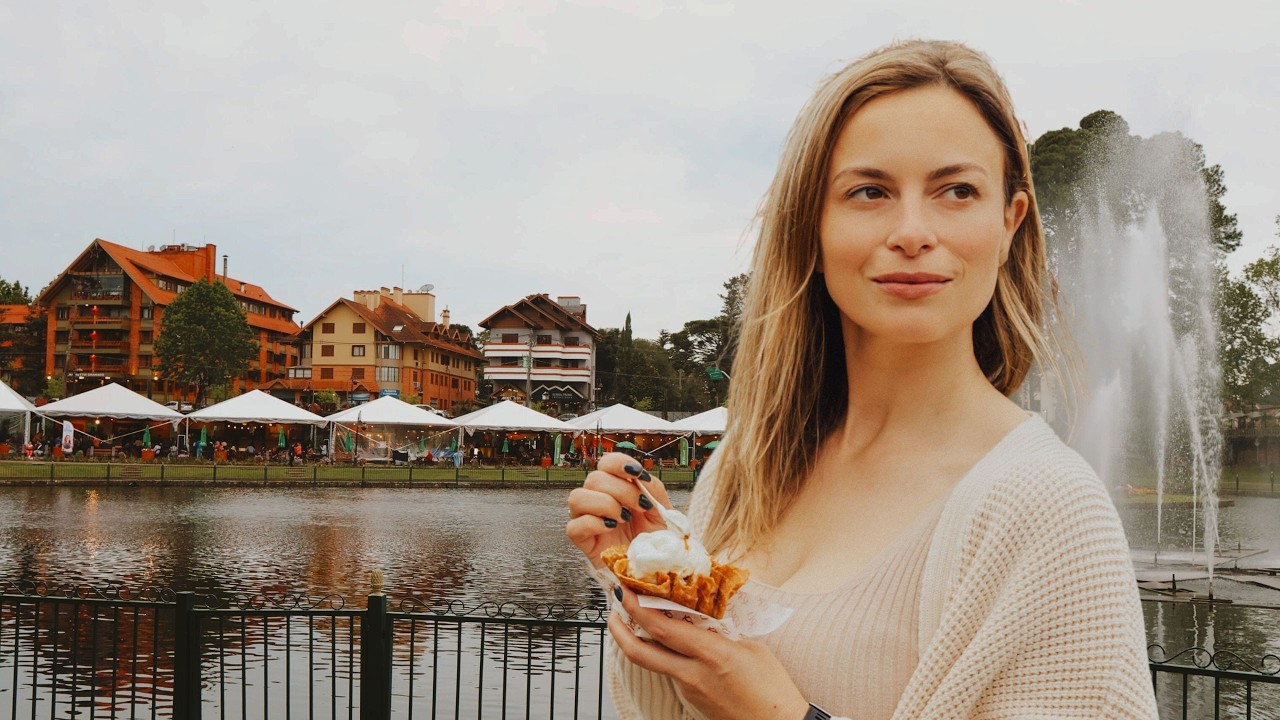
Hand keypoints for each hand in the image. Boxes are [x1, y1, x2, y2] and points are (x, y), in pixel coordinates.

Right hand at [566, 453, 671, 566]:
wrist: (658, 571)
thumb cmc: (657, 541)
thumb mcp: (663, 511)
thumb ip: (654, 490)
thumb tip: (641, 477)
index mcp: (618, 489)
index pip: (606, 464)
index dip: (618, 463)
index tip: (636, 474)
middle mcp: (600, 501)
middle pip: (593, 478)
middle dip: (621, 490)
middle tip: (640, 506)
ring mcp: (589, 521)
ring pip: (576, 498)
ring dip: (604, 504)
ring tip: (623, 518)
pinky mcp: (584, 542)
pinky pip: (573, 527)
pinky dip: (593, 523)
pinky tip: (611, 528)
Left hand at [609, 586, 808, 719]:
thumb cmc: (773, 688)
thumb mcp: (752, 648)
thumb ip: (721, 632)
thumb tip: (701, 618)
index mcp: (711, 655)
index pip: (661, 628)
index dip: (637, 607)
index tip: (625, 590)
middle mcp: (693, 674)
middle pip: (640, 652)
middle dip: (618, 630)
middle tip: (612, 611)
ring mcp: (689, 690)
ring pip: (654, 662)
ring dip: (640, 642)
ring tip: (640, 621)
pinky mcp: (692, 700)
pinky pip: (671, 672)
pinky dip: (664, 655)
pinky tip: (672, 644)